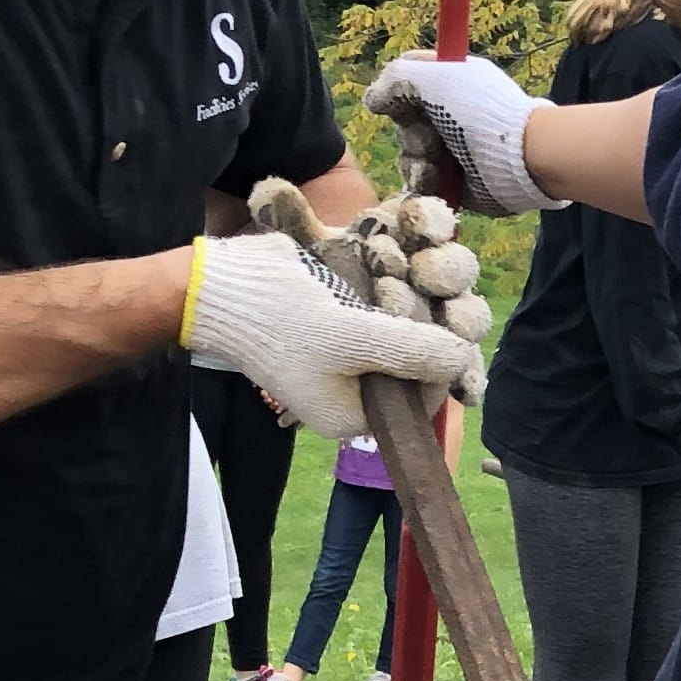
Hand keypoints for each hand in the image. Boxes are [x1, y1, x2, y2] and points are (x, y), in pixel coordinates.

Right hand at [181, 232, 482, 436]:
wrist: (218, 286)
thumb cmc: (282, 321)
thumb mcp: (353, 341)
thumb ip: (409, 352)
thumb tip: (462, 360)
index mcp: (354, 415)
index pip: (423, 397)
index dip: (437, 358)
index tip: (428, 320)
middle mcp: (352, 392)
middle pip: (414, 362)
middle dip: (416, 323)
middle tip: (396, 292)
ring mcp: (344, 357)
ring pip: (399, 331)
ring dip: (401, 298)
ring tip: (382, 277)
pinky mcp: (337, 322)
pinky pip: (376, 310)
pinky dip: (380, 286)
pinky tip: (375, 265)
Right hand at [362, 52, 554, 217]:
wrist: (519, 159)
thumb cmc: (480, 111)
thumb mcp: (435, 77)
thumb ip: (395, 78)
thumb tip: (373, 102)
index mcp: (450, 81)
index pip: (407, 77)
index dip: (396, 89)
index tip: (401, 100)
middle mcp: (450, 113)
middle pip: (403, 120)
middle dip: (411, 132)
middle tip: (431, 137)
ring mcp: (452, 147)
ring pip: (408, 154)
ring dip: (416, 160)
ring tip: (437, 164)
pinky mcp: (453, 180)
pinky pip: (420, 181)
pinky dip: (424, 182)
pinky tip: (437, 180)